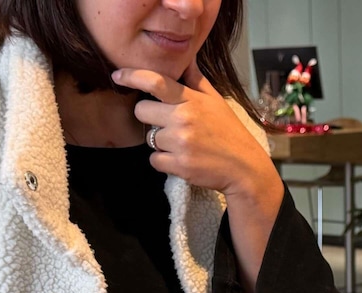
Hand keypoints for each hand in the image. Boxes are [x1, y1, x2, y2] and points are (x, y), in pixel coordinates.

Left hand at [112, 62, 282, 291]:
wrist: (244, 168)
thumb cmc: (229, 133)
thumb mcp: (216, 101)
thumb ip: (196, 80)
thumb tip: (186, 57)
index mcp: (192, 100)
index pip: (155, 81)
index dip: (132, 76)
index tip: (117, 75)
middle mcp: (184, 118)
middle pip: (141, 111)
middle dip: (149, 118)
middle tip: (167, 124)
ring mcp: (180, 142)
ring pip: (149, 138)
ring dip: (160, 143)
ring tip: (182, 145)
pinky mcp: (179, 165)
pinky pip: (154, 160)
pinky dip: (164, 162)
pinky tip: (181, 159)